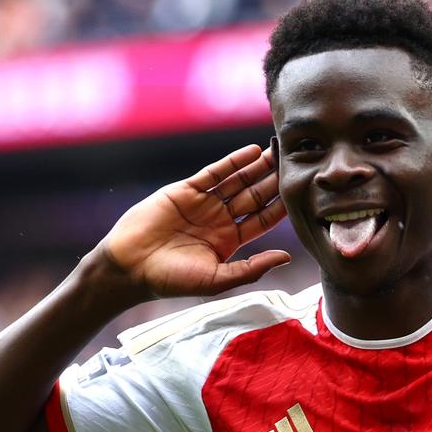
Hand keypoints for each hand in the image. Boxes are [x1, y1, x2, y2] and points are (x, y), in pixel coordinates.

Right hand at [100, 144, 289, 297]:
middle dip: (274, 180)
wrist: (129, 266)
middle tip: (295, 163)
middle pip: (255, 196)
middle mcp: (220, 220)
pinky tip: (252, 152)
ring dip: (258, 167)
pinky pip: (214, 173)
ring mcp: (204, 203)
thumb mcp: (216, 280)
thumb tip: (286, 257)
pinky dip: (232, 162)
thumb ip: (251, 268)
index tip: (301, 193)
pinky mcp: (185, 190)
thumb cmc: (171, 280)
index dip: (282, 206)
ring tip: (278, 151)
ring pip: (237, 181)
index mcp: (230, 241)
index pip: (263, 219)